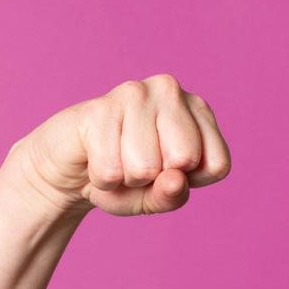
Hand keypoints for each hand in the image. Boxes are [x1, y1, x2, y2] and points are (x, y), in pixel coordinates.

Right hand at [5, 74, 230, 218]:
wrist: (71, 169)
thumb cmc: (124, 180)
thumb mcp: (157, 197)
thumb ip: (173, 195)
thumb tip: (175, 179)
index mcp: (198, 110)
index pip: (217, 164)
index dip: (191, 182)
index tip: (169, 172)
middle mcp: (170, 91)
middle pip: (185, 159)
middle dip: (157, 178)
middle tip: (138, 165)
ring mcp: (134, 93)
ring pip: (146, 167)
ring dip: (126, 179)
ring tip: (116, 160)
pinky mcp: (99, 108)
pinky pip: (110, 171)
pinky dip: (102, 180)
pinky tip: (95, 159)